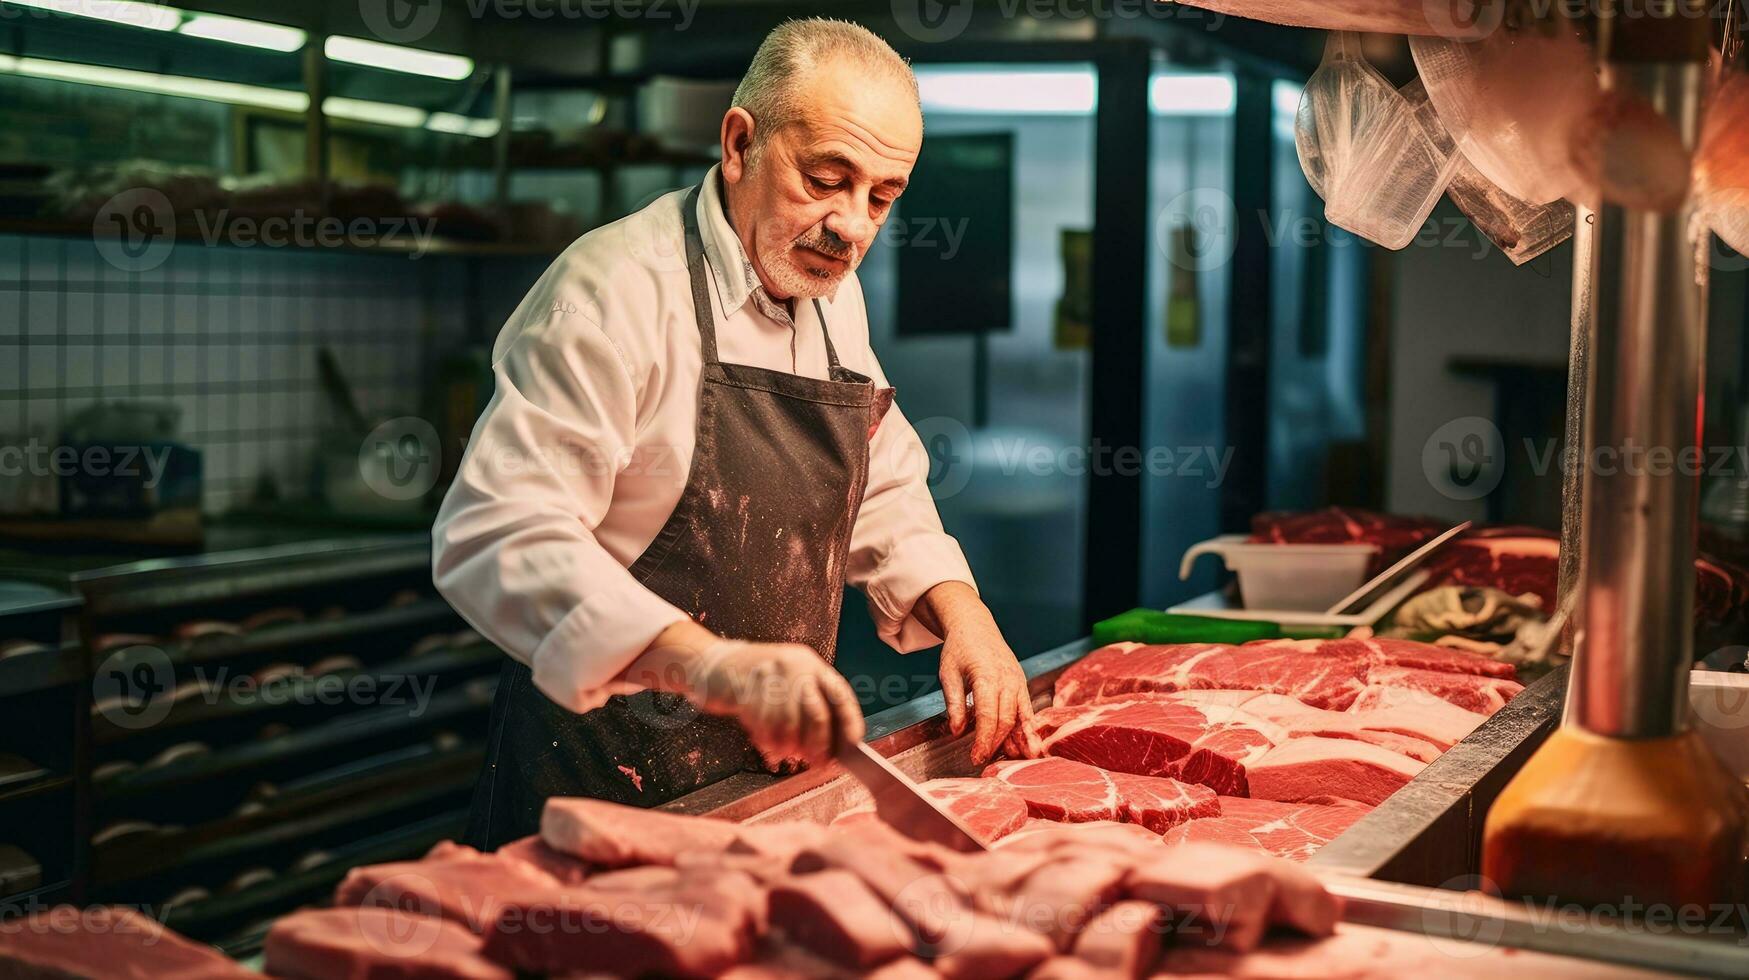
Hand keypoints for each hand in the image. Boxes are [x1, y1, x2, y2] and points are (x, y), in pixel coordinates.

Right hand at [680, 638, 864, 769]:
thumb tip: (833, 744)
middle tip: (815, 762)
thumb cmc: (757, 682)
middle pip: (817, 714)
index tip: (852, 747)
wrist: (714, 664)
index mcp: (811, 665)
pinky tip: (767, 745)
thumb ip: (810, 706)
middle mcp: (795, 665)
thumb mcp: (790, 682)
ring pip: (789, 724)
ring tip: (785, 754)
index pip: (840, 695)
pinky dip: (768, 742)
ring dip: (789, 747)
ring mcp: (771, 674)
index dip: (849, 723)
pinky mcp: (747, 685)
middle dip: (818, 745)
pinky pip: (764, 725)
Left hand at [919, 583, 1039, 764]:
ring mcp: (1017, 681)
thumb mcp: (948, 674)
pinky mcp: (1021, 684)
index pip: (988, 715)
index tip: (976, 757)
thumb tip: (957, 732)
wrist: (976, 626)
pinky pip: (1027, 709)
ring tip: (1021, 758)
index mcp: (986, 676)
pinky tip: (1028, 744)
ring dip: (1020, 739)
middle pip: (1006, 719)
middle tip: (985, 761)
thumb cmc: (959, 649)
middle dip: (997, 743)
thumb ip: (955, 704)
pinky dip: (1028, 728)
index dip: (983, 739)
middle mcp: (1007, 680)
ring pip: (1021, 715)